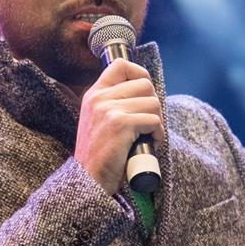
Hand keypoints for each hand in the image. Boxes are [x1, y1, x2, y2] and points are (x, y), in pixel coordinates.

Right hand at [73, 59, 162, 194]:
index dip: (140, 73)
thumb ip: (114, 103)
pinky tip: (148, 144)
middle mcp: (99, 98)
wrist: (88, 180)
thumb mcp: (99, 121)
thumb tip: (146, 91)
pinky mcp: (120, 124)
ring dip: (157, 121)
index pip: (121, 64)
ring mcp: (109, 109)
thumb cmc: (100, 155)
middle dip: (153, 104)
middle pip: (145, 84)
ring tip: (147, 135)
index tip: (145, 93)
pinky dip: (157, 134)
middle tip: (148, 122)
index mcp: (94, 94)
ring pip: (153, 103)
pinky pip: (153, 120)